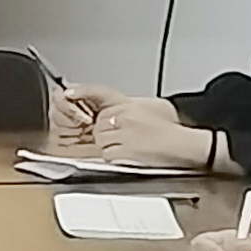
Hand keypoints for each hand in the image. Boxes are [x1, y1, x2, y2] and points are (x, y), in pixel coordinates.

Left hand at [54, 91, 210, 170]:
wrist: (183, 145)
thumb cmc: (172, 130)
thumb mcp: (151, 107)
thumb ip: (128, 108)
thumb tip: (112, 112)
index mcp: (129, 103)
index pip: (97, 93)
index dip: (81, 93)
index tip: (67, 93)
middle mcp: (123, 115)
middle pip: (97, 123)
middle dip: (105, 132)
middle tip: (122, 137)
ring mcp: (122, 132)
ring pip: (100, 139)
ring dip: (109, 146)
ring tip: (129, 146)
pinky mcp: (123, 150)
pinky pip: (106, 154)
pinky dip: (114, 157)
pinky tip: (129, 155)